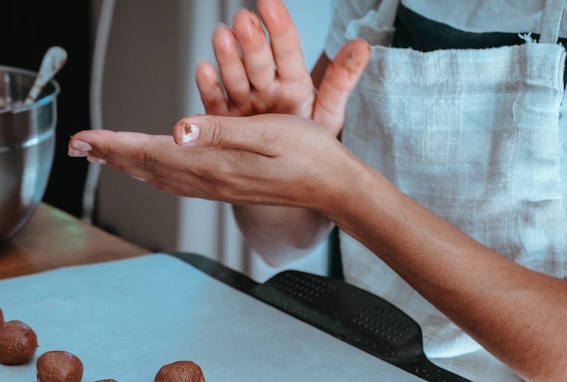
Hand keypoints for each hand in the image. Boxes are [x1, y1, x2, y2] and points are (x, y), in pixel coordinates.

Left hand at [69, 113, 354, 212]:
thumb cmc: (309, 155)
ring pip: (159, 176)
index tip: (82, 139)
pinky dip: (153, 170)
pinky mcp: (227, 186)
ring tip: (103, 154)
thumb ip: (220, 131)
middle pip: (146, 167)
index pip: (150, 152)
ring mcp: (217, 187)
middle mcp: (209, 180)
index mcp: (213, 164)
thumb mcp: (267, 133)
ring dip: (128, 164)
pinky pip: (177, 181)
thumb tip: (177, 130)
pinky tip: (152, 166)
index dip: (112, 145)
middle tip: (78, 145)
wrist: (334, 187)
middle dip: (109, 155)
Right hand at [196, 0, 369, 133]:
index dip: (280, 27)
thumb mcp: (329, 115)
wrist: (285, 179)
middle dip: (251, 40)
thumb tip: (362, 46)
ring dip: (227, 57)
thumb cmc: (308, 147)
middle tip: (244, 20)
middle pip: (259, 61)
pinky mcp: (225, 121)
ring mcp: (245, 104)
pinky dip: (209, 87)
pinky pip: (216, 103)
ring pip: (236, 77)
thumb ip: (341, 80)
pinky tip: (204, 69)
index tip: (270, 4)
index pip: (288, 51)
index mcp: (294, 85)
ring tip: (222, 36)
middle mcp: (267, 89)